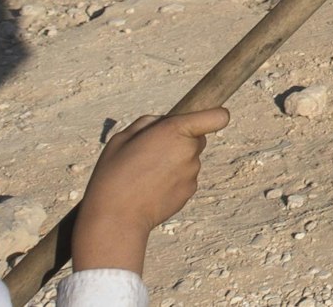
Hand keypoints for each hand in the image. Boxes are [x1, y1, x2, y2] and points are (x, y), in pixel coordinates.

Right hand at [72, 108, 230, 274]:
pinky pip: (185, 178)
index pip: (218, 117)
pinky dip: (173, 180)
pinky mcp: (190, 191)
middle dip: (182, 140)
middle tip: (153, 150)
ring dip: (175, 161)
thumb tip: (164, 122)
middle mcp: (190, 150)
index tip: (201, 119)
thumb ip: (148, 124)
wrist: (116, 217)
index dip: (212, 116)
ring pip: (189, 159)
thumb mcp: (123, 138)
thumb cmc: (114, 173)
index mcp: (175, 131)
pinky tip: (151, 188)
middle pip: (198, 138)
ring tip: (146, 173)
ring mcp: (192, 173)